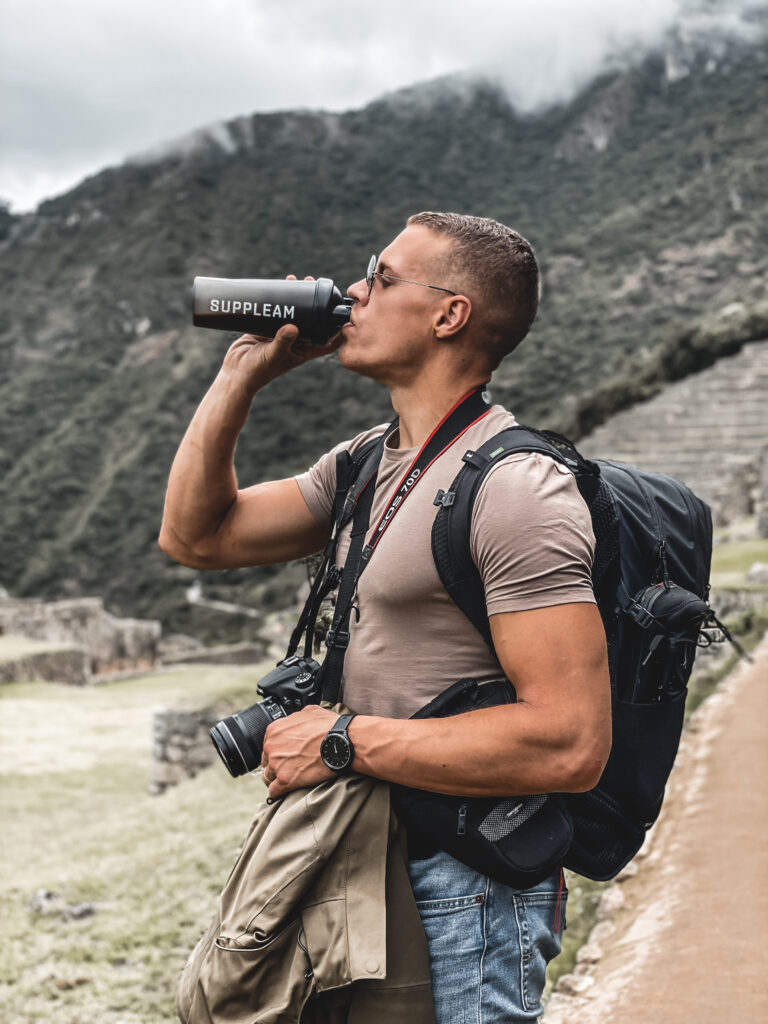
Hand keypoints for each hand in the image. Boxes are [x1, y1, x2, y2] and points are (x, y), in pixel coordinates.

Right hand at [221, 275, 343, 392]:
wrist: (236, 373)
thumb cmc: (257, 371)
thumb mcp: (272, 356)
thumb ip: (282, 342)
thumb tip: (293, 327)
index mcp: (303, 352)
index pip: (326, 341)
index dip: (336, 329)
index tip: (340, 311)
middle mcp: (295, 342)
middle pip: (312, 321)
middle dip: (315, 303)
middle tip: (312, 284)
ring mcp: (281, 334)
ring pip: (295, 313)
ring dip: (298, 297)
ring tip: (298, 280)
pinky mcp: (267, 328)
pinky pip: (278, 311)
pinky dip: (281, 299)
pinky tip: (282, 286)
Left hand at [260, 704, 339, 799]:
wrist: (341, 741)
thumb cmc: (329, 726)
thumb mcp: (310, 711)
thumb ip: (295, 718)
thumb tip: (295, 721)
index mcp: (274, 730)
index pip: (268, 745)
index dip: (277, 751)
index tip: (285, 755)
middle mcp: (271, 747)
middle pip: (267, 761)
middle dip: (276, 764)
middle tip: (289, 767)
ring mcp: (277, 764)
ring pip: (269, 777)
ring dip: (277, 779)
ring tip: (289, 780)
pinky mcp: (286, 780)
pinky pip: (274, 791)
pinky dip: (279, 792)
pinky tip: (286, 790)